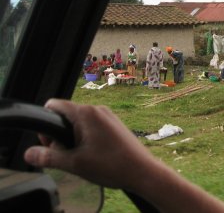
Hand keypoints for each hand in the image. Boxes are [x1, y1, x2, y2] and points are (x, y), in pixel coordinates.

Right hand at [23, 99, 159, 191]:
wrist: (142, 171)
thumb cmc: (111, 165)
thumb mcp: (74, 164)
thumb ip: (48, 157)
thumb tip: (29, 153)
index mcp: (85, 113)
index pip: (54, 105)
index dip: (45, 124)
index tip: (49, 143)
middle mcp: (97, 109)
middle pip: (66, 116)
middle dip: (59, 135)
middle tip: (66, 155)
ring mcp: (107, 116)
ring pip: (79, 123)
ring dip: (73, 139)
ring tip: (81, 158)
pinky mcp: (114, 124)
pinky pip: (92, 127)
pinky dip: (85, 139)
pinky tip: (92, 156)